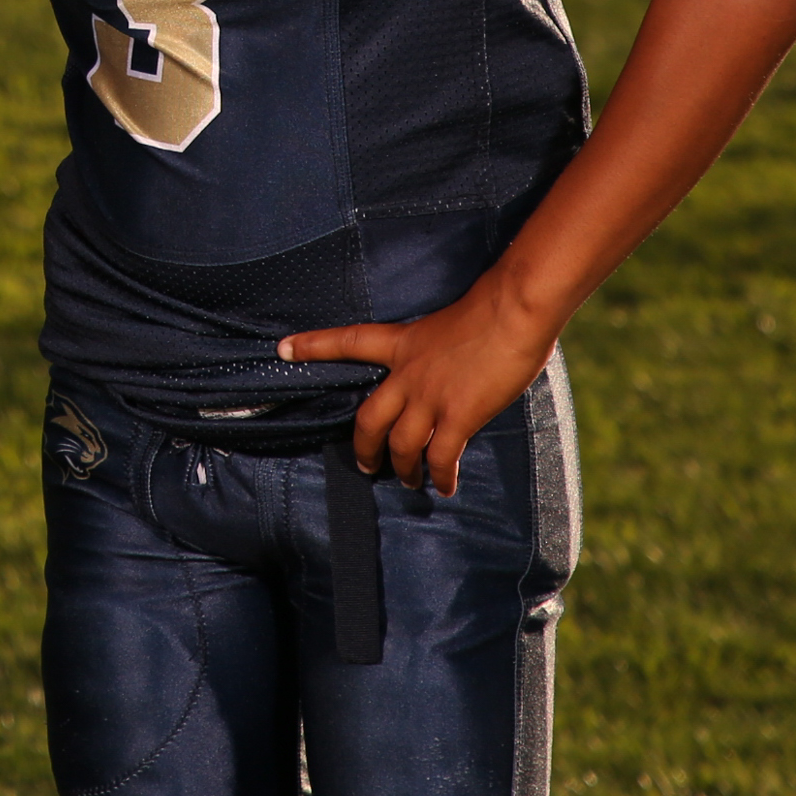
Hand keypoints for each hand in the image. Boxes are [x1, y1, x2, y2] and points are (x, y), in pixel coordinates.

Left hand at [278, 279, 556, 494]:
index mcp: (401, 342)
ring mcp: (430, 397)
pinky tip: (445, 486)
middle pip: (369, 419)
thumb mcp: (447, 324)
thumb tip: (452, 369)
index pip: (347, 342)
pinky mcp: (458, 415)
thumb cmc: (492, 308)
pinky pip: (440, 457)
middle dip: (364, 446)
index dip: (313, 346)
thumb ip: (437, 350)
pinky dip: (440, 476)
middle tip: (365, 464)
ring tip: (407, 481)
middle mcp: (407, 373)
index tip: (283, 349)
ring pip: (401, 446)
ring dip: (403, 468)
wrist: (512, 310)